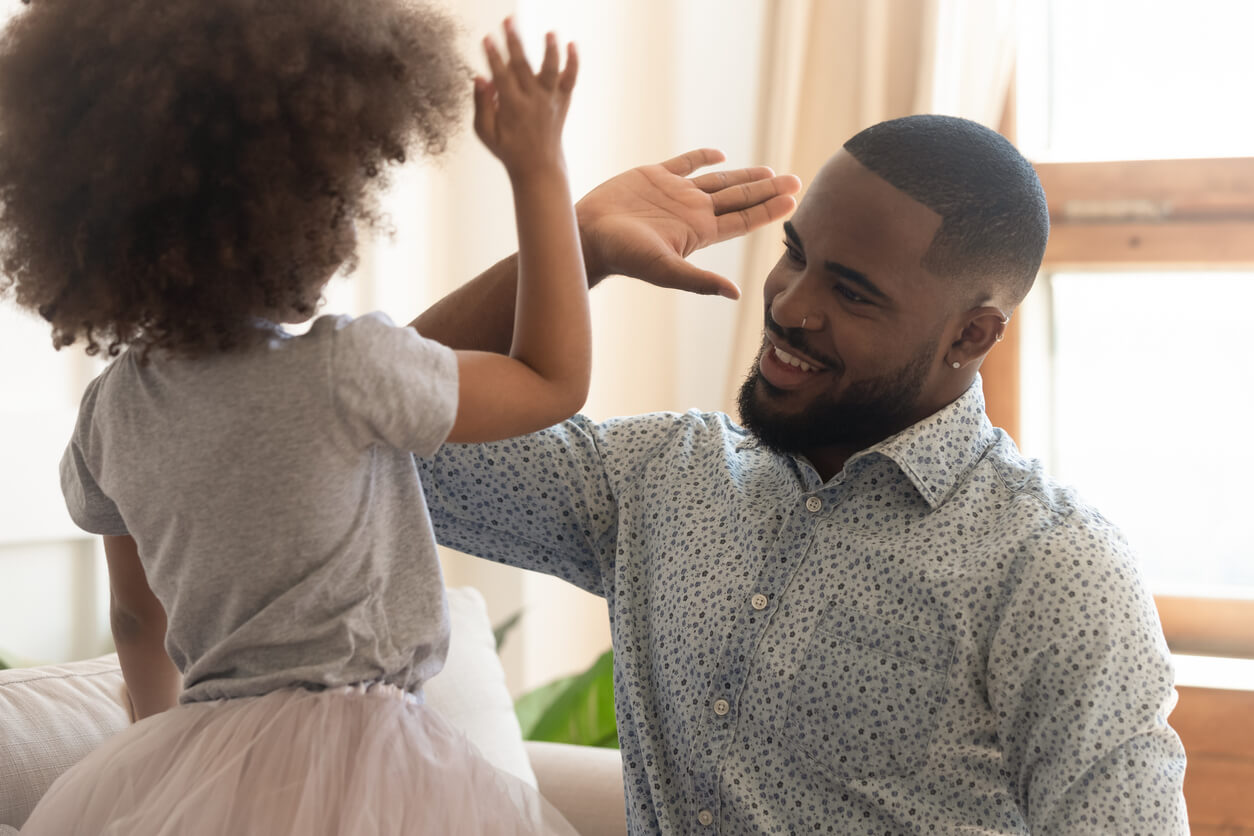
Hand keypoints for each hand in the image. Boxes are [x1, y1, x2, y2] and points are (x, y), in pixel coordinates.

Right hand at [474, 19, 577, 178]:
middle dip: (515, 42)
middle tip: (508, 21)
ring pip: (551, 71)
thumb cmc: (509, 149)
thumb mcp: (485, 132)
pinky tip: (572, 44)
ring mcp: (550, 100)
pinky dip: (573, 63)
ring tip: (550, 32)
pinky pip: (570, 80)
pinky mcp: (562, 101)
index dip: (493, 56)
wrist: (539, 166)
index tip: (487, 39)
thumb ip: (481, 105)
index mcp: (512, 108)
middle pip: (523, 66)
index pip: (501, 76)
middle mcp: (533, 102)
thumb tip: (479, 78)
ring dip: (551, 50)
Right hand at [576, 149, 801, 298]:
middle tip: (796, 181)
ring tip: (770, 173)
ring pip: (717, 181)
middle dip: (767, 191)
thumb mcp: (665, 268)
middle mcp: (691, 212)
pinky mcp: (653, 177)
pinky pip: (684, 163)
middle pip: (738, 199)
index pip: (742, 219)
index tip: (794, 201)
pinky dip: (701, 158)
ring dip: (744, 177)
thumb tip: (736, 294)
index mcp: (698, 231)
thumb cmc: (623, 255)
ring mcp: (674, 193)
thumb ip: (699, 280)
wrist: (587, 234)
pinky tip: (719, 154)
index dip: (768, 210)